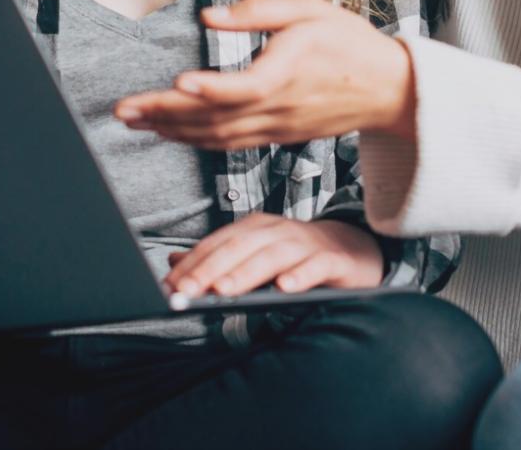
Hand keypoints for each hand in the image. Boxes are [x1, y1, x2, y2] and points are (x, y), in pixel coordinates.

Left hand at [114, 0, 416, 148]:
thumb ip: (258, 12)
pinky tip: (169, 132)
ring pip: (217, 136)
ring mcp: (276, 127)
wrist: (389, 90)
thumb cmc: (350, 42)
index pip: (243, 87)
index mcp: (289, 73)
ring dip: (172, 130)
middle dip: (165, 115)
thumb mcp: (310, 11)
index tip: (176, 82)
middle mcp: (279, 108)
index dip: (209, 89)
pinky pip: (228, 143)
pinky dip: (195, 140)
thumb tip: (208, 15)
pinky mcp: (276, 136)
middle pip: (215, 117)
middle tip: (124, 110)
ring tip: (134, 121)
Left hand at [164, 213, 383, 297]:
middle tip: (187, 291)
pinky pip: (316, 266)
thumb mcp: (252, 256)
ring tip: (225, 291)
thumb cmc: (295, 256)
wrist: (349, 250)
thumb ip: (216, 260)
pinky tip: (286, 288)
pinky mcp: (332, 259)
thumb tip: (171, 263)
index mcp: (254, 229)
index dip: (193, 263)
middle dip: (211, 268)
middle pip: (240, 247)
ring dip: (247, 272)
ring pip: (273, 255)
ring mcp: (305, 243)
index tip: (170, 285)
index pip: (217, 243)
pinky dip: (301, 275)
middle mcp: (277, 231)